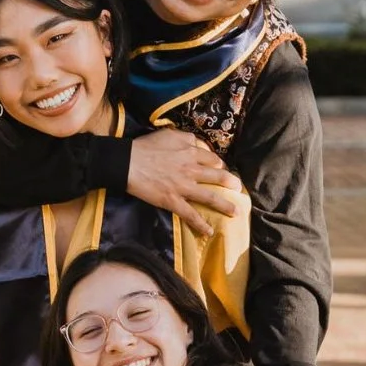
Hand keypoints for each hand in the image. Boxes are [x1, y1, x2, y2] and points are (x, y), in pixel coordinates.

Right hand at [126, 128, 241, 236]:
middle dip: (231, 183)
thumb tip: (196, 143)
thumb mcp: (168, 134)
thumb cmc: (145, 147)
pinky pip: (190, 215)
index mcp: (190, 152)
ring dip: (225, 206)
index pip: (212, 159)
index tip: (221, 169)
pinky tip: (209, 232)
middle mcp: (191, 170)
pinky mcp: (173, 201)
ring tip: (236, 213)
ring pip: (210, 197)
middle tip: (238, 188)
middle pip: (218, 177)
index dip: (219, 165)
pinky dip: (201, 225)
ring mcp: (183, 187)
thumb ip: (185, 137)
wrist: (127, 163)